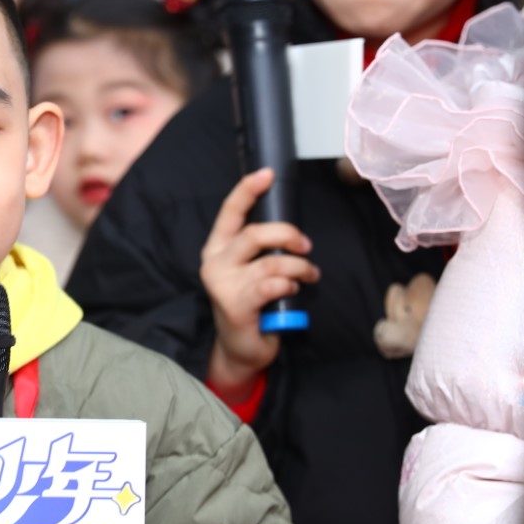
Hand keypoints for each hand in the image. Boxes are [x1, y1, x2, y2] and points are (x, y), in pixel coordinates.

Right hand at [200, 169, 320, 396]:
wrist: (240, 348)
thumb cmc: (252, 305)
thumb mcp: (252, 270)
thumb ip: (261, 249)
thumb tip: (290, 229)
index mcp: (218, 248)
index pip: (230, 211)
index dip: (248, 189)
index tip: (268, 174)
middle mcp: (214, 262)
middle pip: (255, 233)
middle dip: (288, 235)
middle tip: (306, 247)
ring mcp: (222, 284)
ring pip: (271, 262)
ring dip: (299, 267)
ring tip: (309, 275)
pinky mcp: (235, 304)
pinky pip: (272, 285)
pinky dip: (290, 285)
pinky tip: (292, 292)